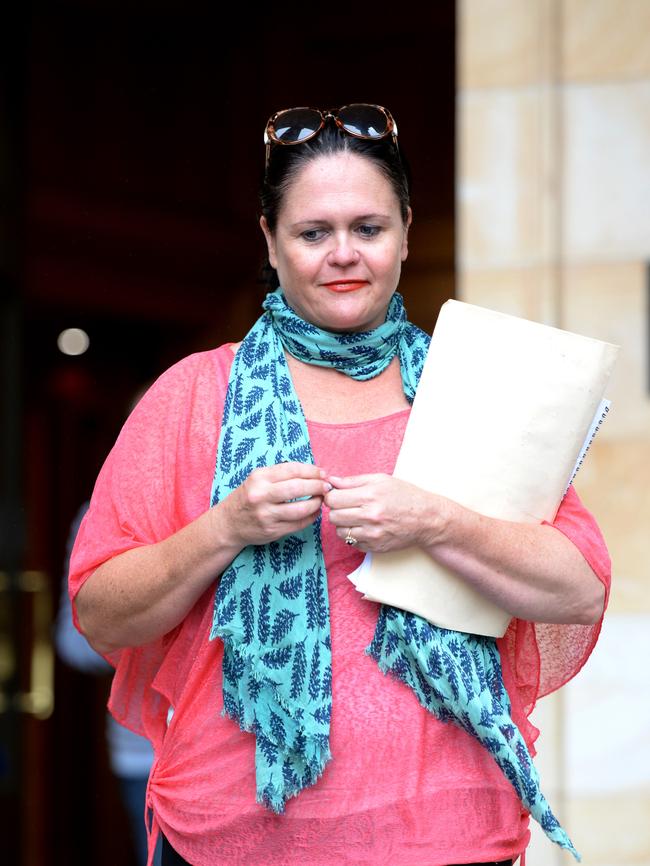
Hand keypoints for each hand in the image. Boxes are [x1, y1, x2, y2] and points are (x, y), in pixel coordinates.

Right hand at [220, 462, 329, 548]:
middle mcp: (261, 495)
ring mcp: (266, 515)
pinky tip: (314, 512)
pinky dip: (311, 517)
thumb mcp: (258, 479)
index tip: (323, 473)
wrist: (228, 523)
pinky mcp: (272, 531)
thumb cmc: (248, 497)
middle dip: (318, 486)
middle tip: (327, 487)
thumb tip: (314, 472)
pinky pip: (298, 524)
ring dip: (316, 503)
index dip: (312, 471)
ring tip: (321, 500)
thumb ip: (282, 474)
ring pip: (300, 509)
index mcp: (259, 478)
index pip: (292, 470)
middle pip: (298, 488)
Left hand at [325, 473, 447, 552]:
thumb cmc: (405, 496)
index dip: (331, 496)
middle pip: (334, 516)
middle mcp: (370, 516)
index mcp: (370, 496)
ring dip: (343, 524)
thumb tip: (331, 481)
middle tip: (345, 506)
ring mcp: (372, 534)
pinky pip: (351, 543)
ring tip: (354, 517)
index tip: (337, 496)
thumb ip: (353, 481)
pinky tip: (364, 527)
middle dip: (336, 510)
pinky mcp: (374, 547)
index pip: (334, 499)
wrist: (427, 519)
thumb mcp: (381, 480)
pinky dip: (353, 535)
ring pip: (340, 532)